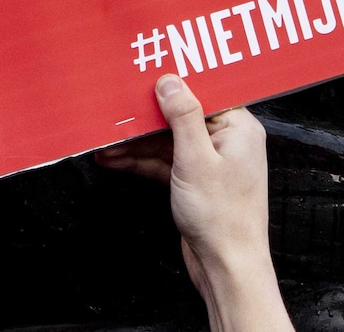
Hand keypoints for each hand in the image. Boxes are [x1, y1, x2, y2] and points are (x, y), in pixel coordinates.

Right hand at [98, 76, 291, 331]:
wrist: (226, 269)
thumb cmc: (221, 217)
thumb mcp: (196, 159)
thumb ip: (183, 116)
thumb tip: (170, 80)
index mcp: (238, 128)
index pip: (204, 92)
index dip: (174, 83)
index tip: (144, 74)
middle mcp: (227, 141)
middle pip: (180, 116)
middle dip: (146, 117)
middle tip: (115, 109)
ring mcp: (210, 163)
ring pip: (167, 141)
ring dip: (136, 142)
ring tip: (104, 141)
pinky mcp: (195, 182)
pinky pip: (165, 162)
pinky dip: (141, 161)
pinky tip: (115, 160)